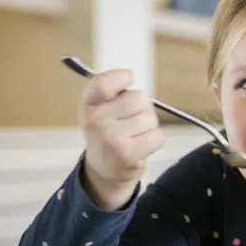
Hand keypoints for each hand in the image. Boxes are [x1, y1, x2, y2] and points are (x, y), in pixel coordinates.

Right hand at [79, 69, 163, 210]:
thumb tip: (129, 75)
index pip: (101, 83)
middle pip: (139, 97)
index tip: (129, 77)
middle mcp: (94, 121)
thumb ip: (112, 91)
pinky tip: (140, 147)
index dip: (121, 77)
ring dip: (148, 126)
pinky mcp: (127, 154)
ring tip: (133, 136)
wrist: (105, 171)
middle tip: (130, 122)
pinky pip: (158, 136)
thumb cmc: (109, 132)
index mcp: (88, 105)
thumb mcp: (100, 109)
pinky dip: (155, 140)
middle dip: (142, 107)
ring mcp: (110, 138)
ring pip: (150, 118)